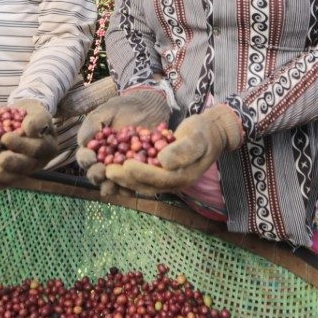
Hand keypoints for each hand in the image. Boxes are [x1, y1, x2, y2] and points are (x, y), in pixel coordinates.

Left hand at [0, 99, 56, 189]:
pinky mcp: (17, 174)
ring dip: (6, 177)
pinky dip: (0, 184)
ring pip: (19, 176)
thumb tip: (29, 129)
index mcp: (49, 146)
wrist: (22, 120)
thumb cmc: (30, 115)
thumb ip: (37, 119)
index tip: (5, 137)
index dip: (22, 144)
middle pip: (29, 165)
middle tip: (0, 159)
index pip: (38, 148)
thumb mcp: (37, 111)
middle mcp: (40, 160)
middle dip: (14, 163)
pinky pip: (10, 182)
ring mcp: (29, 169)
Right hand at [74, 87, 171, 196]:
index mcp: (94, 149)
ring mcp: (122, 169)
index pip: (84, 158)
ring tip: (115, 184)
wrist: (149, 106)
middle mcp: (105, 162)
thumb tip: (83, 143)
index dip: (86, 160)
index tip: (91, 158)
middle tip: (103, 171)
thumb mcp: (106, 111)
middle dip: (97, 175)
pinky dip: (133, 188)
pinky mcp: (139, 172)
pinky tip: (134, 187)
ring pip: (113, 184)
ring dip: (113, 186)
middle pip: (96, 175)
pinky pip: (134, 184)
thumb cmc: (124, 107)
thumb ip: (92, 125)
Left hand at [104, 105, 243, 194]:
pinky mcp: (162, 175)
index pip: (158, 177)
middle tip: (107, 170)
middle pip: (146, 184)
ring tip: (106, 171)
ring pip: (142, 184)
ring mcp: (168, 181)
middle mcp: (174, 183)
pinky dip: (128, 175)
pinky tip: (114, 167)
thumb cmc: (204, 133)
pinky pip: (143, 178)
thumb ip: (182, 150)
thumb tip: (163, 161)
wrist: (212, 134)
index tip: (125, 164)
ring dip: (123, 180)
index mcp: (183, 176)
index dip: (141, 172)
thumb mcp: (197, 138)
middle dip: (126, 179)